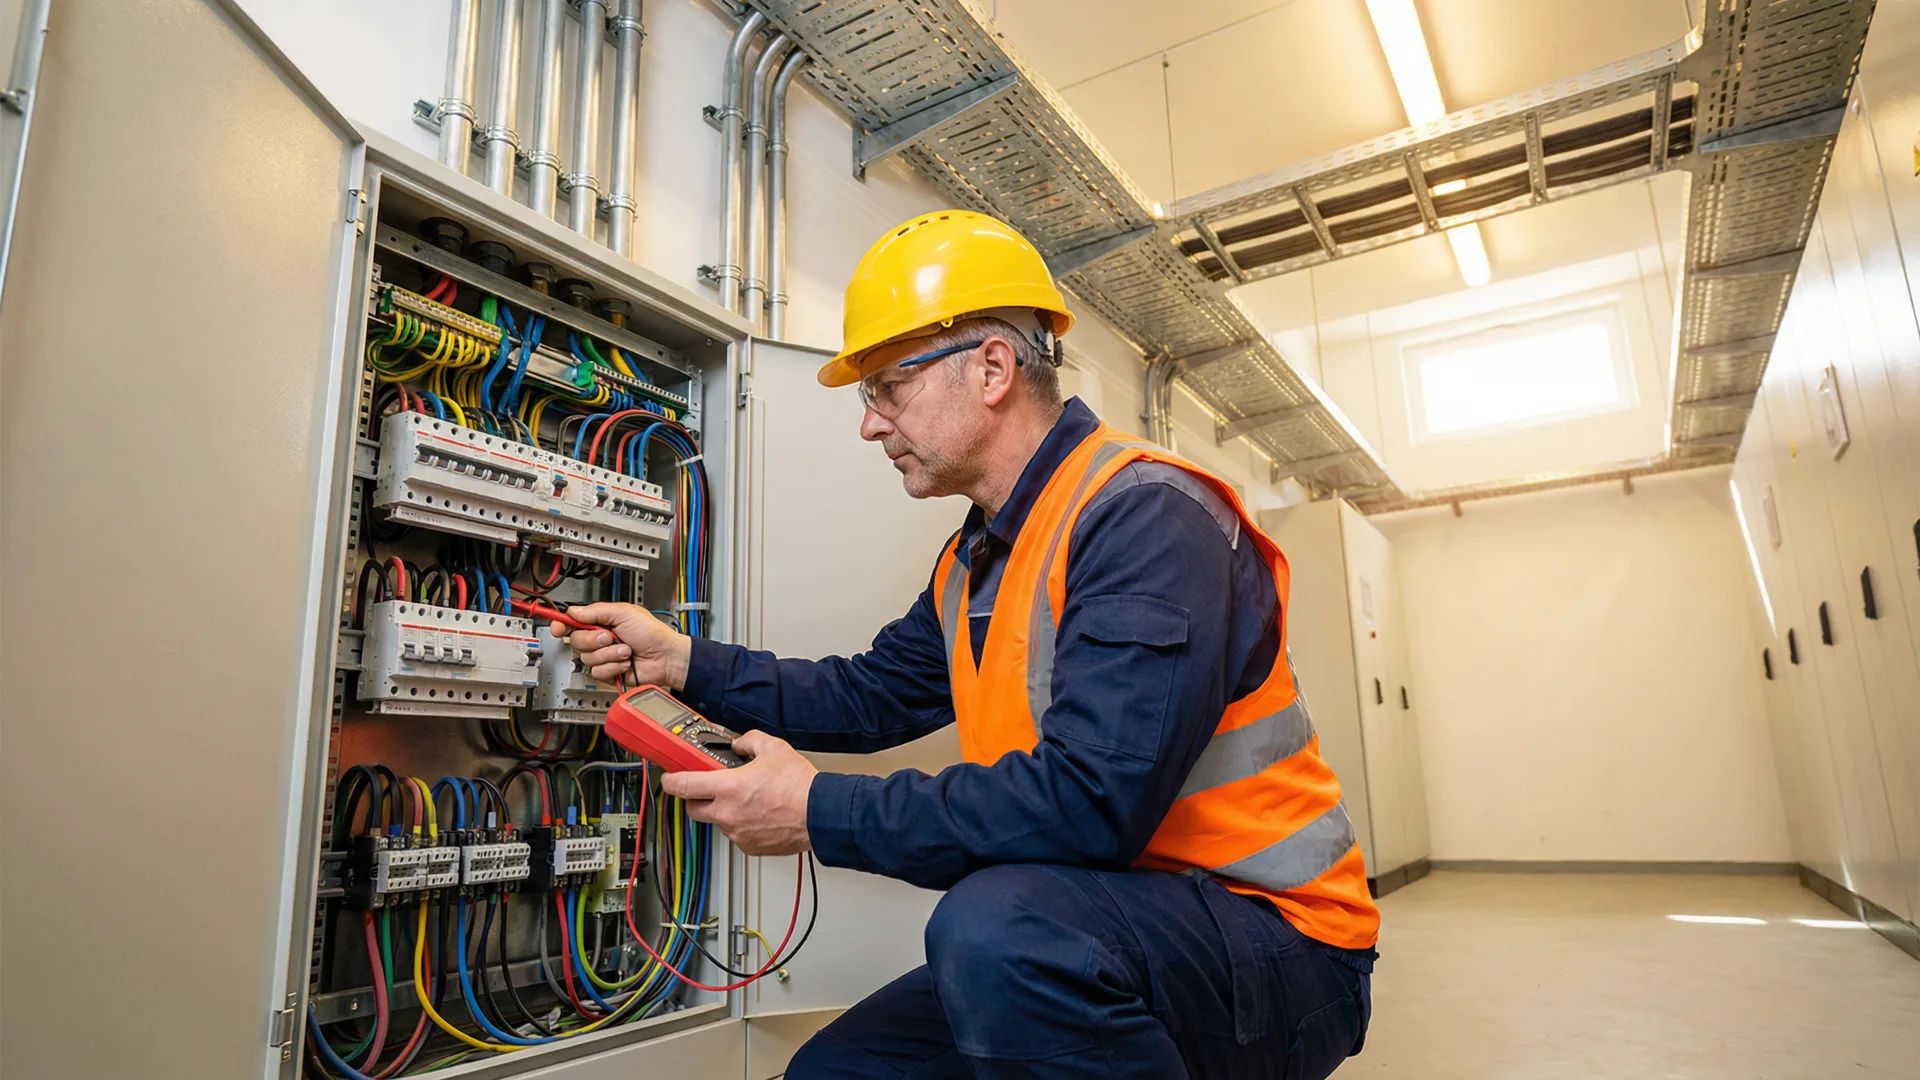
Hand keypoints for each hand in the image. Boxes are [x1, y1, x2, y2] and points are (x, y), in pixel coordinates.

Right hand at [551, 602, 690, 687]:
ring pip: (587, 658)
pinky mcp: (608, 672)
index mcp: (602, 621)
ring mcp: (604, 656)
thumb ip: (596, 611)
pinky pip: (597, 672)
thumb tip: (573, 611)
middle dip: (594, 639)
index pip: (573, 621)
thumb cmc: (652, 633)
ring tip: (625, 650)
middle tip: (611, 637)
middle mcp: (600, 638)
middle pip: (577, 640)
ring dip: (609, 654)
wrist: (665, 657)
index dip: (561, 624)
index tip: (558, 627)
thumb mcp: (624, 613)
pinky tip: (625, 663)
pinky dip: (613, 667)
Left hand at [661, 731, 816, 856]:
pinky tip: (759, 813)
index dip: (670, 780)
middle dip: (696, 797)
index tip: (669, 777)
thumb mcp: (773, 748)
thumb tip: (740, 743)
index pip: (682, 786)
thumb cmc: (800, 786)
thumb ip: (748, 740)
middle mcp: (727, 814)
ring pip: (717, 822)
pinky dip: (741, 824)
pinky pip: (736, 834)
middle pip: (693, 809)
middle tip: (708, 787)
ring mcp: (737, 833)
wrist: (820, 813)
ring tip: (746, 799)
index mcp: (727, 788)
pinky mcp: (750, 847)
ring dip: (723, 811)